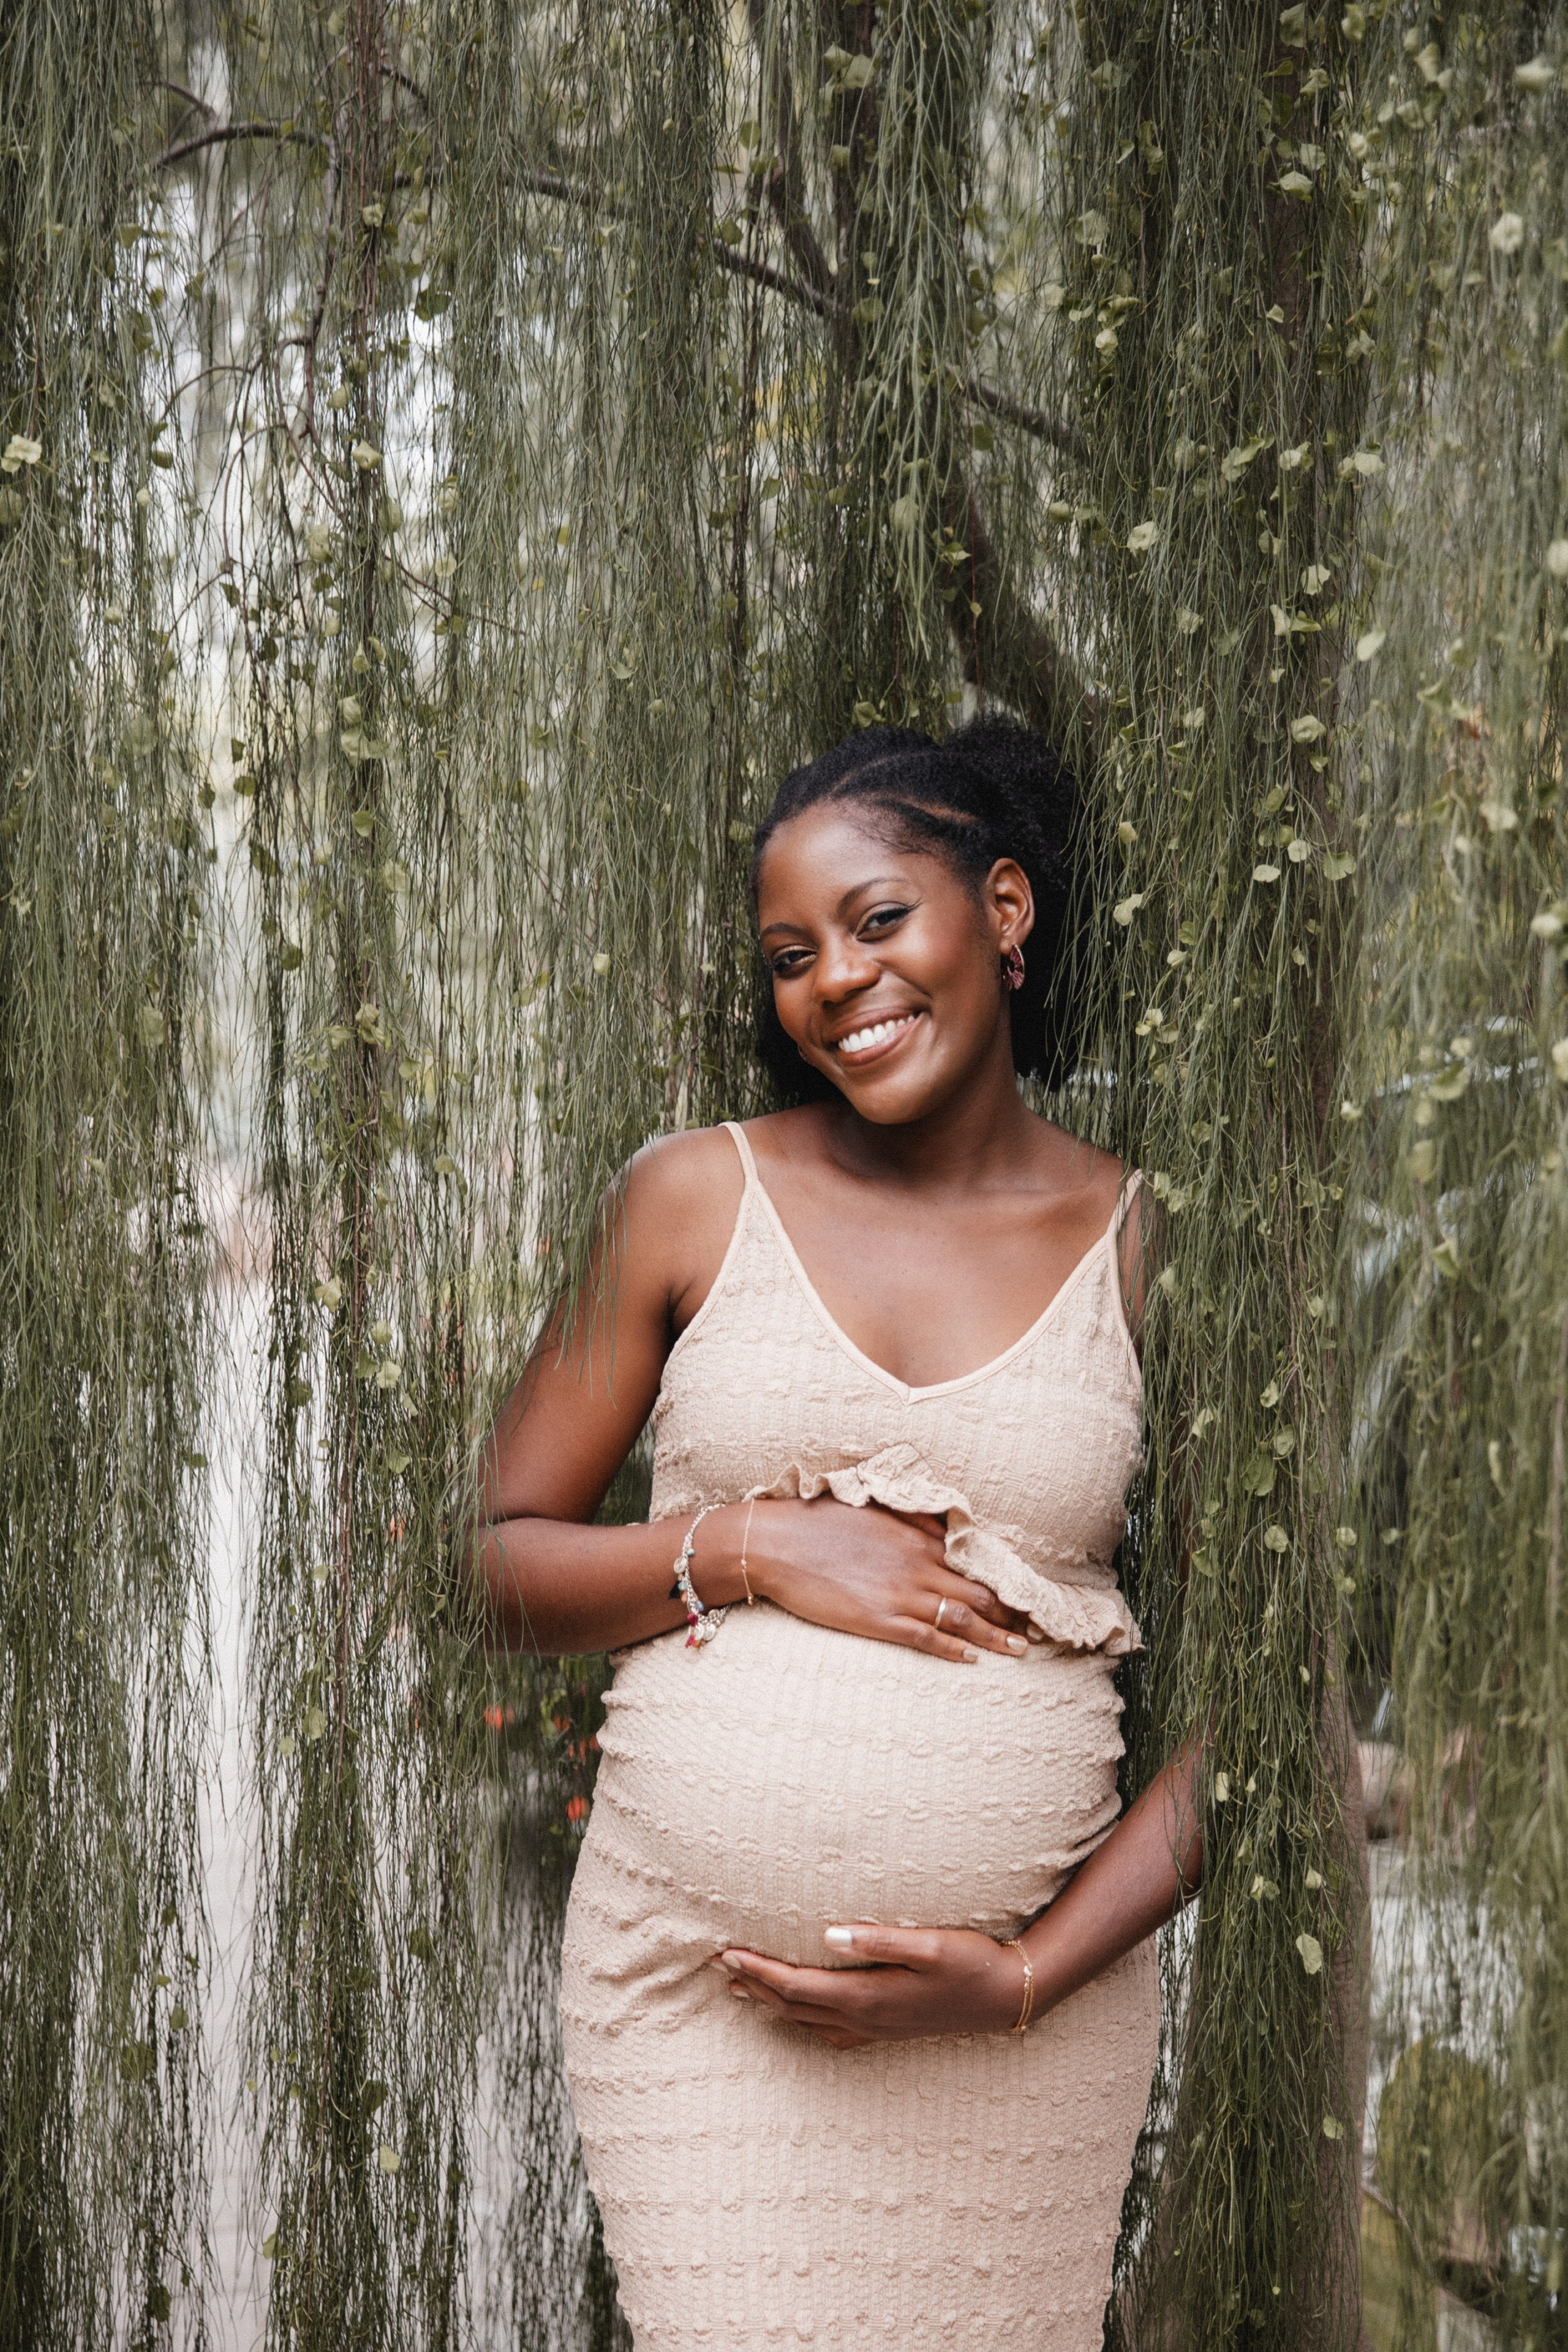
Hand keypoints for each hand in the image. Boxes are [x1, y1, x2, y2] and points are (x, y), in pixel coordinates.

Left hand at [714, 1924, 1029, 2048]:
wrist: (1007, 1998)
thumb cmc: (971, 1962)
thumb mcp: (929, 1944)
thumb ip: (878, 1940)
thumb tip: (828, 1935)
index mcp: (867, 1996)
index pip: (797, 1985)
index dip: (759, 1970)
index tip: (727, 1952)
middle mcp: (864, 2019)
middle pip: (793, 2007)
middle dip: (754, 1985)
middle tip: (718, 1966)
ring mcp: (875, 2029)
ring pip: (807, 2021)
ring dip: (771, 2004)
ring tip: (742, 1989)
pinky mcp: (887, 2029)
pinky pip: (829, 2032)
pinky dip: (801, 2021)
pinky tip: (798, 2014)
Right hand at [739, 1494, 1034, 1663]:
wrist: (774, 1542)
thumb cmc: (819, 1523)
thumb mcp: (874, 1508)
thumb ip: (914, 1520)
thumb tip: (946, 1527)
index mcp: (916, 1537)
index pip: (974, 1563)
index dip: (1004, 1582)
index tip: (1024, 1596)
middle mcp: (916, 1564)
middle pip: (978, 1593)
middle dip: (1010, 1614)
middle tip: (1034, 1630)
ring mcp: (898, 1593)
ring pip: (960, 1618)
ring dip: (995, 1636)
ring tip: (1020, 1649)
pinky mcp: (876, 1619)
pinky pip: (925, 1638)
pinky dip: (952, 1649)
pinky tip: (971, 1660)